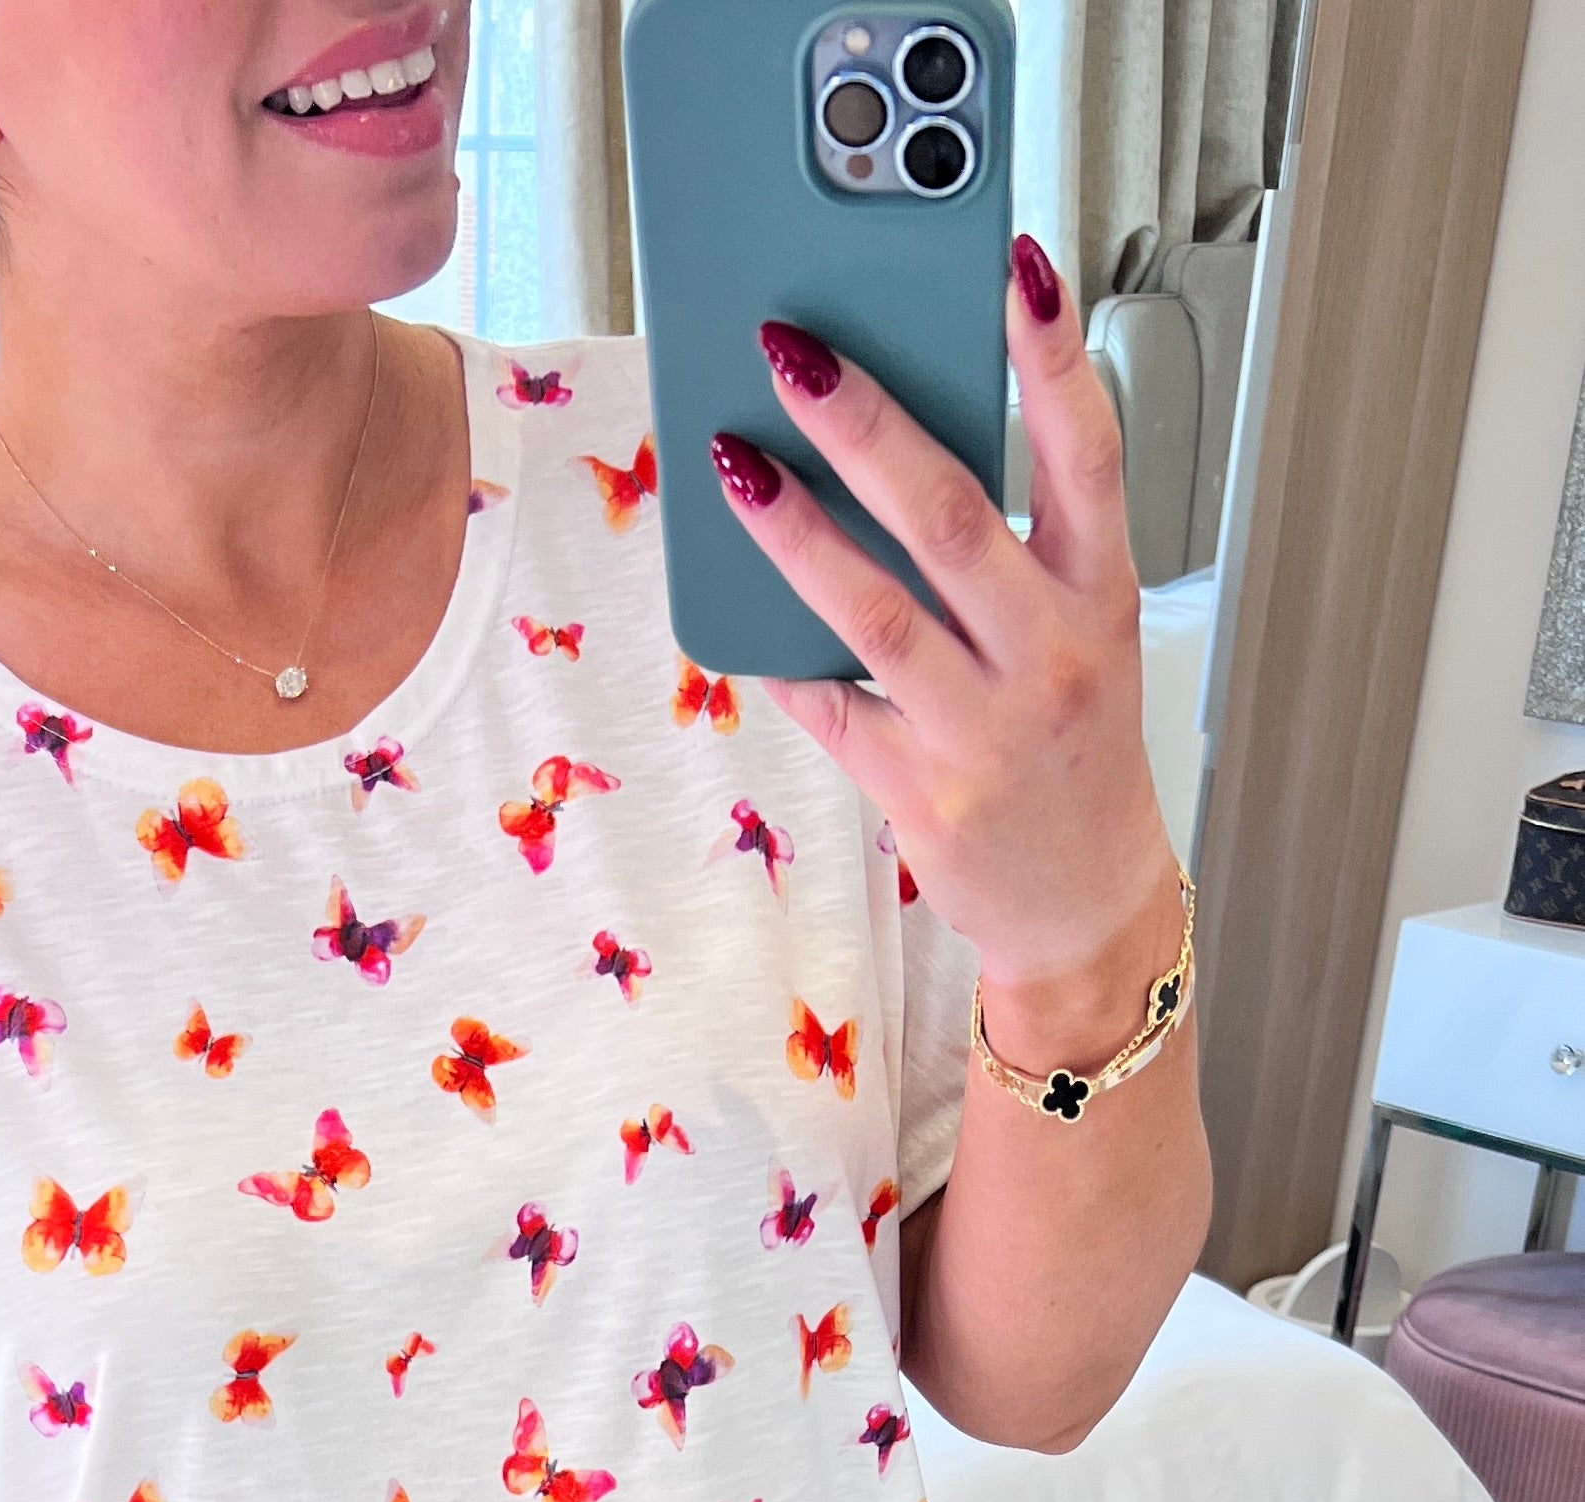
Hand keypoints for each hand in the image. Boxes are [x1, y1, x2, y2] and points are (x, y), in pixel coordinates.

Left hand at [711, 239, 1179, 1021]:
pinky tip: (734, 609)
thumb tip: (901, 438)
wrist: (1085, 906)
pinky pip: (830, 707)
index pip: (1086, 453)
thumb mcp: (1079, 633)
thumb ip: (1017, 545)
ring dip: (793, 529)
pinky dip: (779, 657)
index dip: (1052, 356)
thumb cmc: (1072, 749)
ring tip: (734, 459)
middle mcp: (1049, 656)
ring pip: (872, 610)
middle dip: (865, 425)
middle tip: (795, 351)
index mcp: (1098, 596)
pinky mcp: (921, 795)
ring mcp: (983, 731)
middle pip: (949, 516)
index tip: (1014, 266)